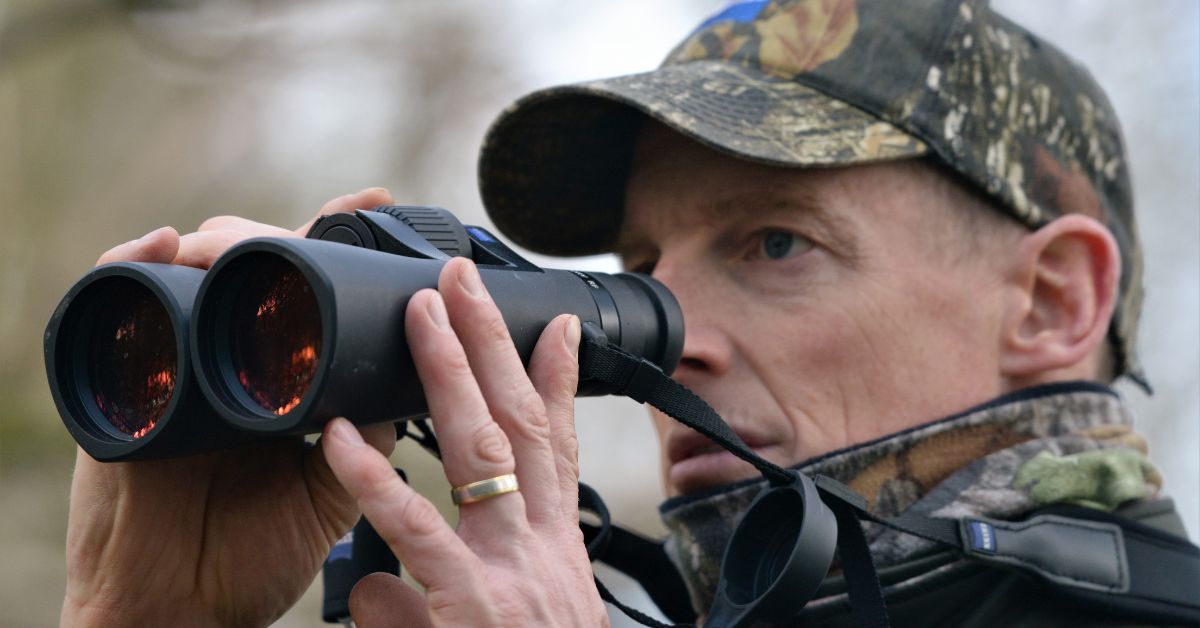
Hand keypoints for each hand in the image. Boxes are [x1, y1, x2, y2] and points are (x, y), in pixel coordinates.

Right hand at [61, 188, 399, 627]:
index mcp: (278, 378)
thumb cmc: (250, 555)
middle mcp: (227, 359)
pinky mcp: (118, 384)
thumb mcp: (329, 489)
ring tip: (252, 239)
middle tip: (325, 223)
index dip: (339, 238)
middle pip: (250, 267)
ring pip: (189, 272)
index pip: (310, 289)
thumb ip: (366, 435)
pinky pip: (110, 307)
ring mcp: (172, 364)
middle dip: (284, 235)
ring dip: (220, 242)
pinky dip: (131, 265)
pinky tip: (169, 246)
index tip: (380, 201)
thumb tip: (418, 370)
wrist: (179, 609)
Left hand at [321, 258, 607, 626]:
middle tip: (466, 278)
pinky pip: (414, 530)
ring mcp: (508, 573)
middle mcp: (539, 550)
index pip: (558, 449)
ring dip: (450, 371)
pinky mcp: (468, 606)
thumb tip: (370, 584)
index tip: (555, 322)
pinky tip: (342, 433)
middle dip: (494, 344)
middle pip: (520, 425)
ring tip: (421, 309)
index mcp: (554, 554)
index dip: (558, 380)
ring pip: (480, 451)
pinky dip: (376, 476)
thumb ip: (429, 602)